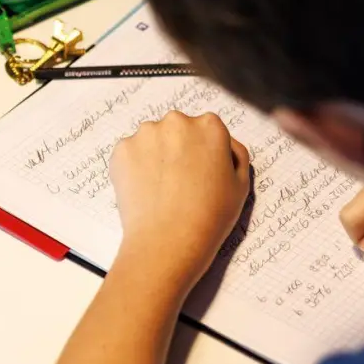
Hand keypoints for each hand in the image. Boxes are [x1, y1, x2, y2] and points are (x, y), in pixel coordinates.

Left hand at [110, 110, 250, 286]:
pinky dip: (134, 168)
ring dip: (155, 156)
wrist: (169, 241)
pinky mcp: (122, 150)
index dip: (204, 152)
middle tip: (180, 183)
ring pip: (152, 141)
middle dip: (178, 150)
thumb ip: (236, 156)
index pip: (207, 130)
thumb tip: (226, 146)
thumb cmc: (209, 217)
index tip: (200, 172)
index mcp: (210, 126)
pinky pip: (130, 154)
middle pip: (178, 130)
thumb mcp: (241, 185)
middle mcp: (177, 122)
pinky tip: (146, 191)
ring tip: (162, 190)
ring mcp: (146, 134)